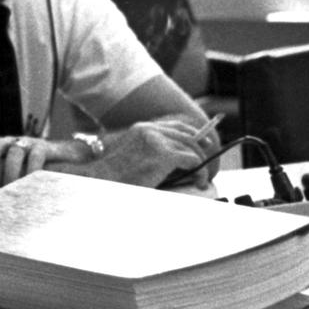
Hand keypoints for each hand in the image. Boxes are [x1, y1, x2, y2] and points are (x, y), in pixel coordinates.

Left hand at [0, 134, 83, 189]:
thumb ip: (0, 184)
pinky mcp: (45, 147)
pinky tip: (31, 181)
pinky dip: (32, 168)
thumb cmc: (35, 172)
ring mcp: (28, 143)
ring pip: (16, 150)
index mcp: (0, 149)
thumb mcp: (15, 175)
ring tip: (9, 187)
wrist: (70, 159)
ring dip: (11, 169)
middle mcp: (11, 143)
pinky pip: (37, 154)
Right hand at [90, 119, 217, 188]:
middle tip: (208, 161)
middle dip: (202, 147)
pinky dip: (199, 173)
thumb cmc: (112, 173)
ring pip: (192, 148)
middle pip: (187, 135)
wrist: (100, 178)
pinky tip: (197, 182)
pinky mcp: (164, 155)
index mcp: (142, 128)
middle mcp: (150, 130)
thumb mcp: (130, 154)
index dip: (193, 133)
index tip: (203, 141)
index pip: (175, 126)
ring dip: (200, 164)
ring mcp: (157, 141)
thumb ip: (147, 150)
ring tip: (200, 179)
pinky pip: (193, 161)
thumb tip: (170, 158)